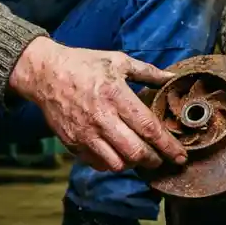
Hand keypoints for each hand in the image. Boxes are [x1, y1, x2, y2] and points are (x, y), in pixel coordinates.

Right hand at [8, 37, 187, 172]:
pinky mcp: (72, 142)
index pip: (149, 128)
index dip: (168, 146)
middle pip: (136, 152)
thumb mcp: (118, 60)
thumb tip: (171, 77)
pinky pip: (98, 163)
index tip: (181, 155)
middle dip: (154, 160)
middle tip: (161, 158)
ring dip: (133, 164)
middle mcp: (102, 118)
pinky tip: (117, 154)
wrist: (45, 73)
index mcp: (116, 95)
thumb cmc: (83, 64)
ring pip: (118, 163)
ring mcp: (85, 133)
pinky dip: (112, 163)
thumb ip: (147, 71)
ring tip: (139, 156)